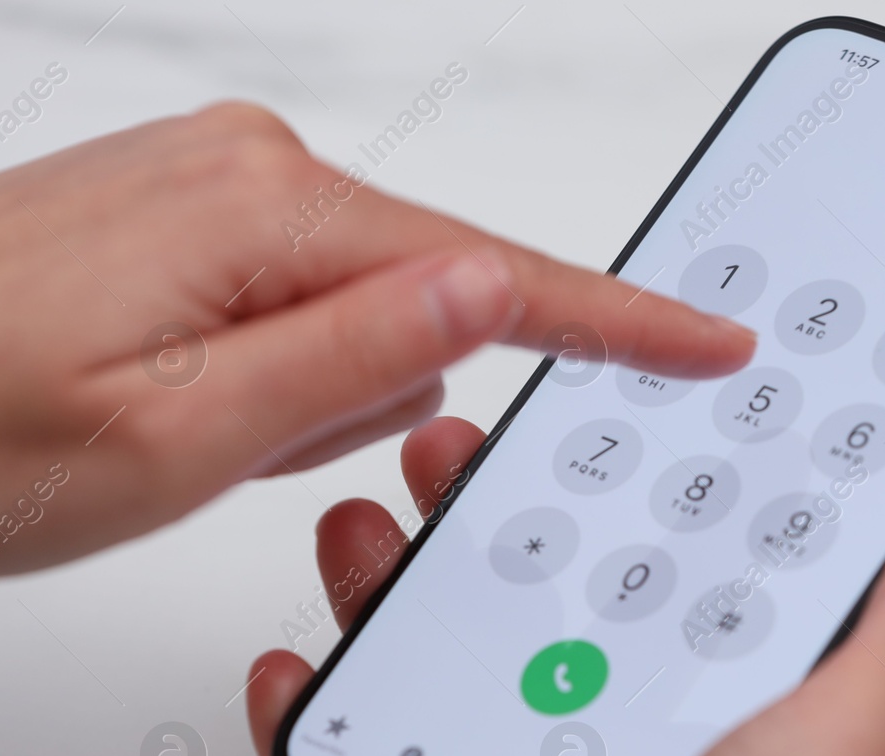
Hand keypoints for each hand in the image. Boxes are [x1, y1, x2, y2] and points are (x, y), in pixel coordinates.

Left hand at [0, 102, 753, 574]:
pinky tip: (175, 396)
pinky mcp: (184, 213)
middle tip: (254, 455)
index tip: (709, 339)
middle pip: (422, 298)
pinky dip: (270, 368)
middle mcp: (246, 172)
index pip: (498, 278)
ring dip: (310, 394)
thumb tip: (494, 294)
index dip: (616, 323)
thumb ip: (353, 359)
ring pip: (355, 310)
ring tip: (186, 431)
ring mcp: (211, 185)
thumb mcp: (182, 438)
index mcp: (266, 218)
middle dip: (380, 397)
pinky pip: (294, 299)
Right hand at [246, 416, 884, 755]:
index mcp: (762, 720)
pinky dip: (334, 738)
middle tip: (458, 456)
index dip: (663, 484)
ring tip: (369, 532)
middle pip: (570, 612)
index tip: (615, 408)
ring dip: (407, 604)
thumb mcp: (859, 731)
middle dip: (507, 527)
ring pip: (468, 685)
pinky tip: (303, 674)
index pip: (710, 572)